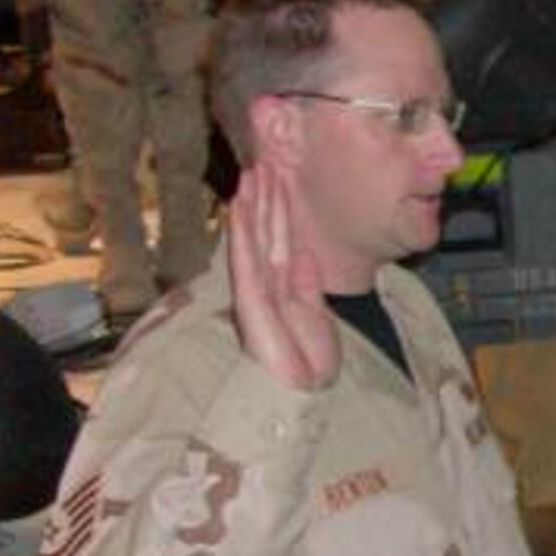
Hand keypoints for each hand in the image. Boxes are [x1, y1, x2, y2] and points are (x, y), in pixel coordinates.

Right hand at [227, 162, 339, 390]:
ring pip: (254, 239)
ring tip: (251, 174)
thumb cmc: (306, 362)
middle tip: (264, 162)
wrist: (301, 393)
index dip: (281, 209)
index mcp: (285, 285)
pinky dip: (242, 233)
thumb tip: (305, 253)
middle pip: (267, 232)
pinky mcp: (249, 300)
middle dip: (266, 198)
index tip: (280, 178)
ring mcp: (256, 289)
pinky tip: (239, 208)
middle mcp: (267, 283)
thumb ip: (309, 284)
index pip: (282, 239)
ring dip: (252, 206)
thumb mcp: (317, 314)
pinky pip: (246, 259)